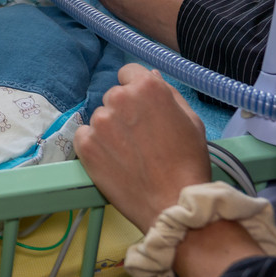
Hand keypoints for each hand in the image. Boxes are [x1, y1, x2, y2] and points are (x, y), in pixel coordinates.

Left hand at [74, 64, 209, 231]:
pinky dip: (94, 146)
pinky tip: (113, 161)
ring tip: (130, 155)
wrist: (173, 203)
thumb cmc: (188, 162)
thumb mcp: (191, 120)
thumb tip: (149, 76)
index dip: (136, 90)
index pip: (128, 73)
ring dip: (110, 131)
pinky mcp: (85, 144)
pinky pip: (84, 136)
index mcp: (147, 87)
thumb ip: (168, 93)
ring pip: (101, 118)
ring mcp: (100, 121)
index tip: (141, 109)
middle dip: (123, 112)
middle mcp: (119, 98)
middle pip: (114, 97)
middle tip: (140, 139)